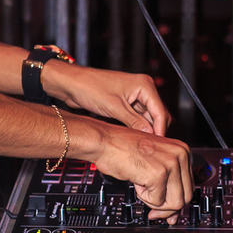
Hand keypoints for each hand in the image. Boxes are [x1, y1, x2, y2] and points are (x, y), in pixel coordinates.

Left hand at [42, 60, 170, 135]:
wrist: (72, 84)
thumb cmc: (90, 87)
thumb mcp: (114, 108)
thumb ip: (135, 122)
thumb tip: (150, 135)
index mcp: (144, 85)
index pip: (160, 111)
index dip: (160, 129)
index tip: (159, 145)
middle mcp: (142, 89)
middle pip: (157, 114)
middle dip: (155, 130)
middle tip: (152, 148)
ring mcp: (135, 96)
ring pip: (148, 117)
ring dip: (146, 130)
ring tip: (144, 145)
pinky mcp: (126, 102)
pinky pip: (138, 117)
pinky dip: (138, 127)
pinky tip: (136, 138)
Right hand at [90, 124, 193, 219]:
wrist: (104, 141)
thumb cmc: (123, 150)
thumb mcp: (153, 163)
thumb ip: (167, 184)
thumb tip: (174, 213)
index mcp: (182, 151)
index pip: (189, 187)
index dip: (176, 202)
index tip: (166, 210)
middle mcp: (180, 155)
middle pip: (186, 197)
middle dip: (168, 209)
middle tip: (154, 211)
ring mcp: (171, 164)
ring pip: (175, 203)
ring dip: (156, 203)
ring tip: (142, 189)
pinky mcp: (158, 174)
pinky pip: (157, 201)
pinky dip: (144, 197)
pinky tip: (136, 182)